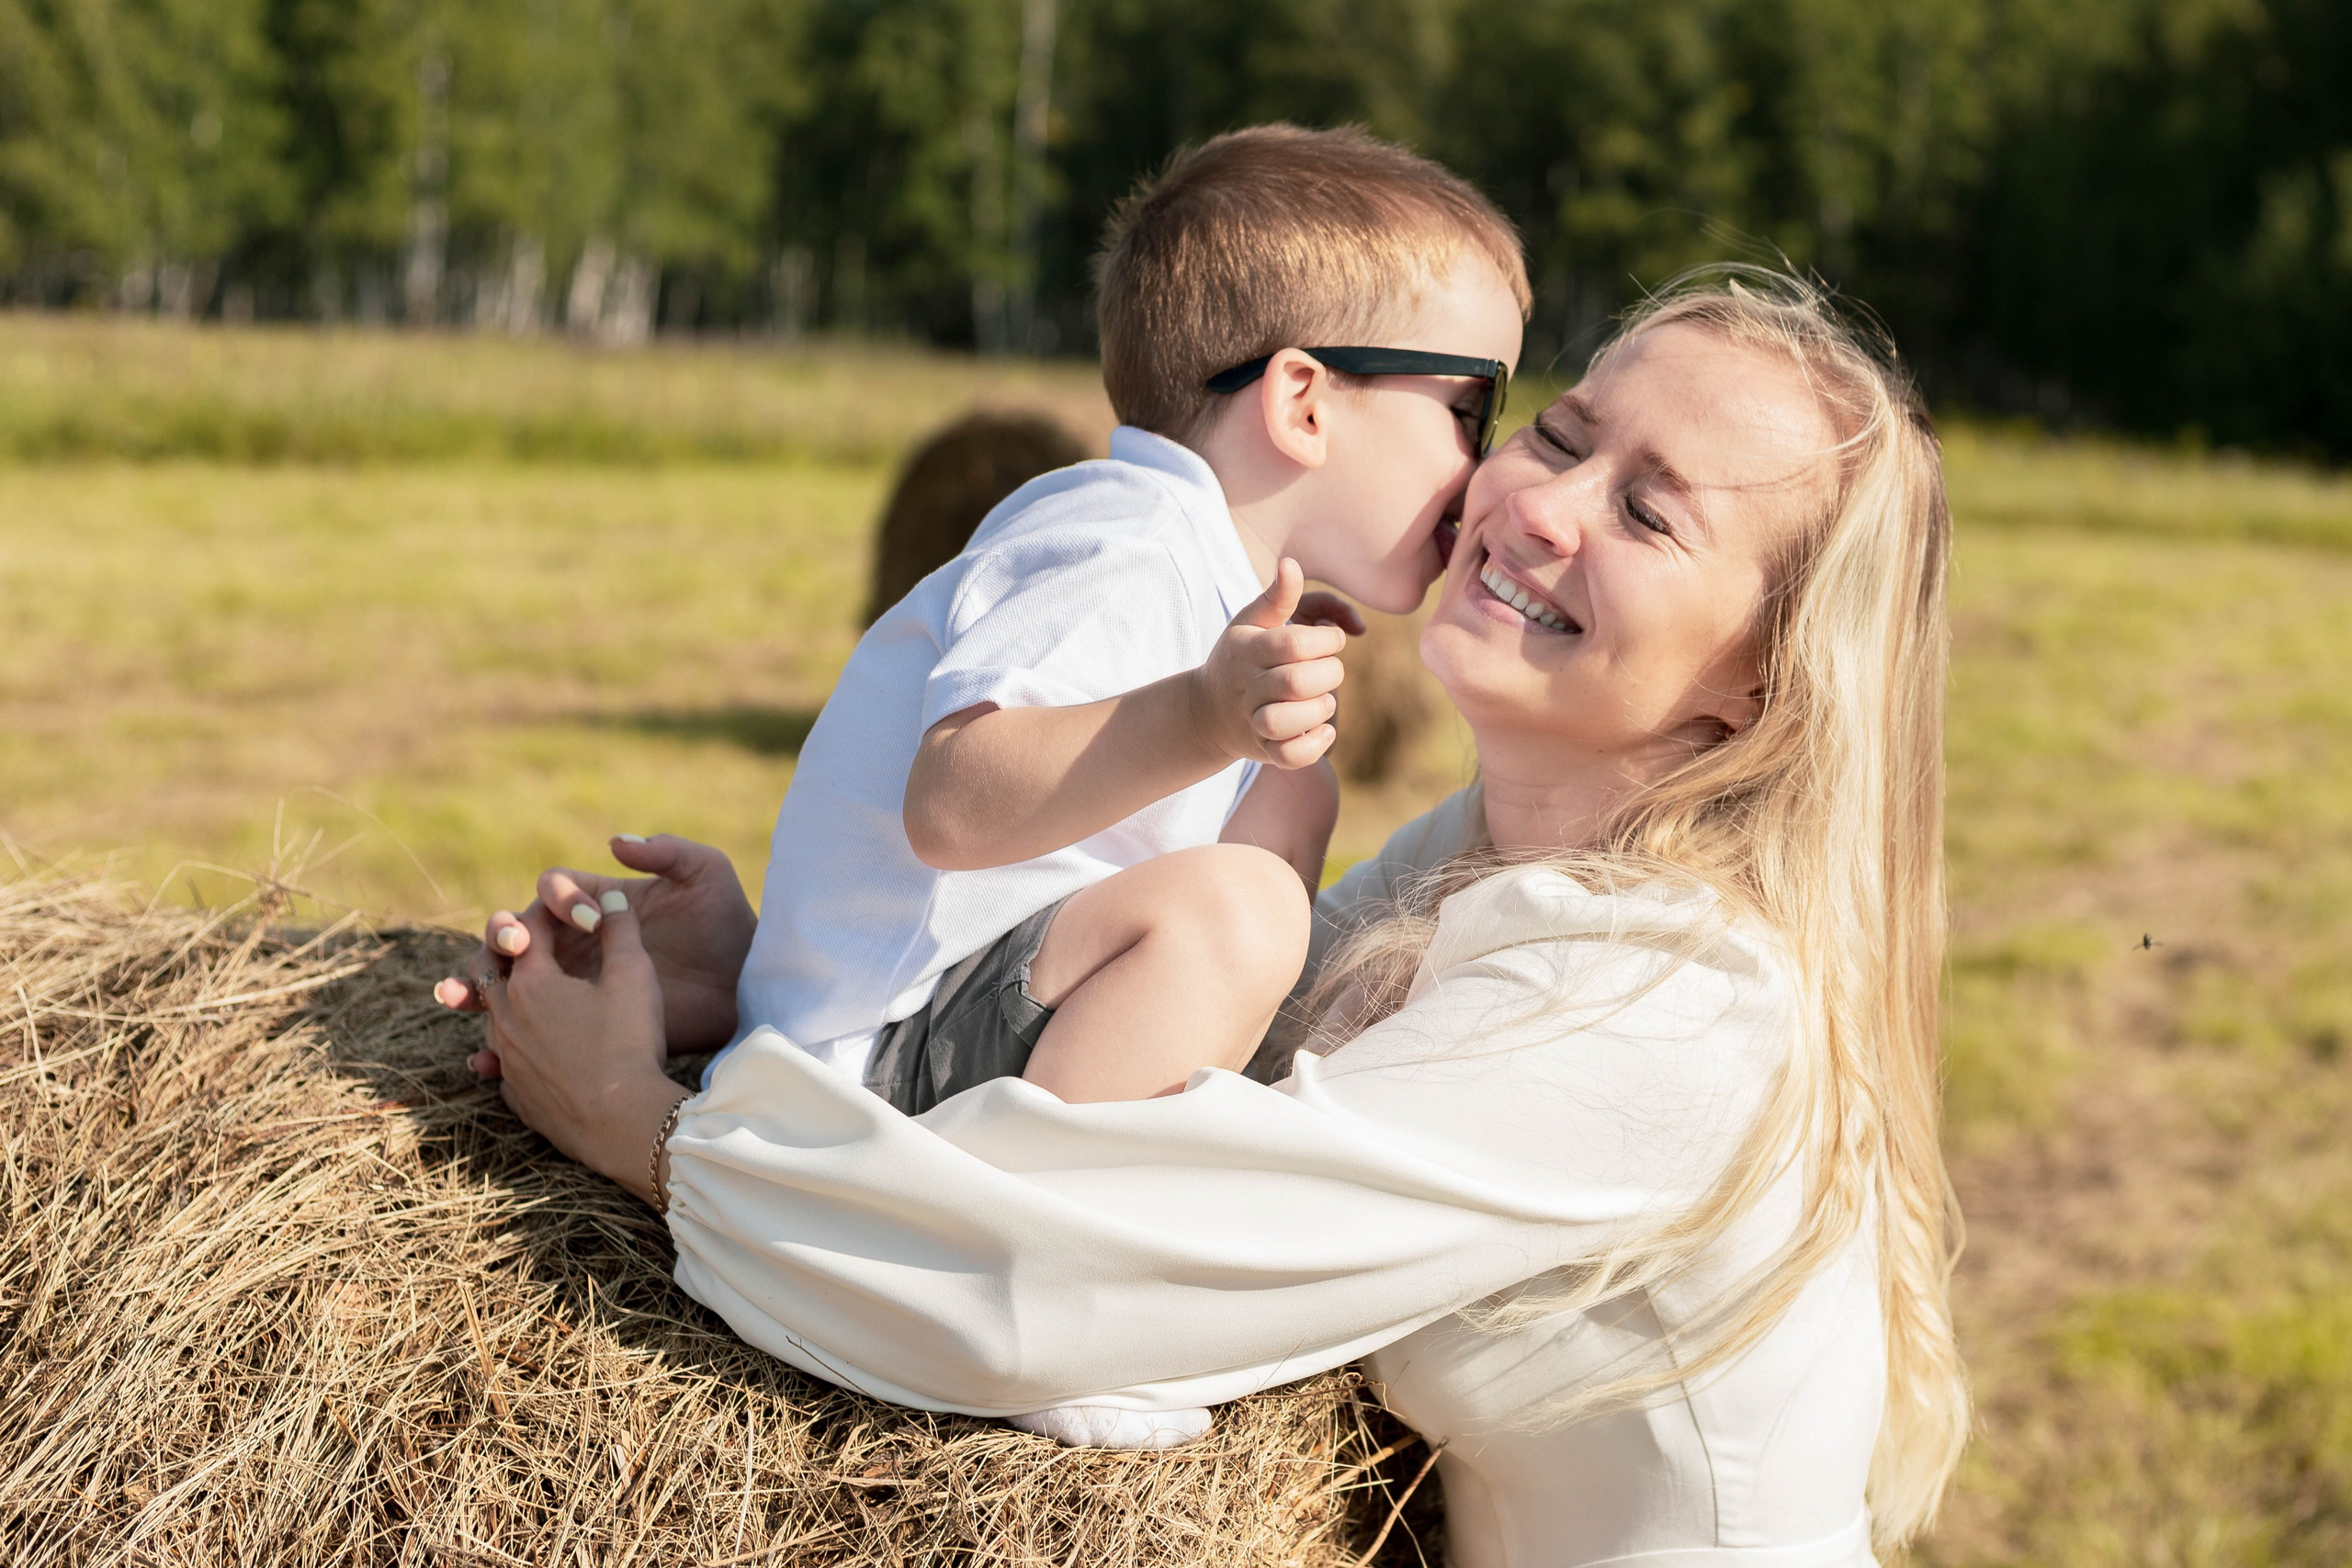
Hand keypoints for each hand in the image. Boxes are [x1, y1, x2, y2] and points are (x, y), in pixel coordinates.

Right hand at [435, 834, 754, 1055]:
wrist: (745, 988)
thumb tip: (615, 842)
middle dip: (497, 938)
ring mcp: (573, 989)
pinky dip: (497, 1052)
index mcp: (597, 905)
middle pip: (512, 936)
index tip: (586, 919)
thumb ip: (669, 851)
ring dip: (472, 990)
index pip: (550, 892)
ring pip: (504, 988)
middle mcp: (576, 944)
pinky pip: (524, 1039)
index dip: (555, 899)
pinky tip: (484, 1060)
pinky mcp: (579, 1029)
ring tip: (459, 997)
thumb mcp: (707, 877)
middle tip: (514, 949)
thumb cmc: (728, 926)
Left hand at [468, 892, 685, 1205]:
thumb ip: (621, 929)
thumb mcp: (633, 975)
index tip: (570, 909)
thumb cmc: (629, 1043)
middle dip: (504, 948)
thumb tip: (611, 897)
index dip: (549, 912)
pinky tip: (531, 1053)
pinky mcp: (516, 1094)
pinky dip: (511, 1049)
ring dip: (504, 999)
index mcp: (533, 981)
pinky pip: (501, 1063)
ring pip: (489, 1016)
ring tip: (527, 996)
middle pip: (486, 968)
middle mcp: (507, 1017)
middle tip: (527, 942)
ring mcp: (507, 1058)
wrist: (622, 1123)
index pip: (529, 929)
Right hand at [1190, 558, 1357, 769]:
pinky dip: (1312, 746)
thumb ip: (1278, 596)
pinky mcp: (1264, 751)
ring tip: (1324, 700)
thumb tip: (1291, 564)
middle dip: (1328, 674)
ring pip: (1287, 722)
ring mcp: (1253, 722)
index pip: (1292, 644)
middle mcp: (1246, 687)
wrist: (1208, 711)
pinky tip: (1324, 730)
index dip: (1324, 640)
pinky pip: (1289, 757)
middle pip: (1296, 683)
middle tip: (1330, 670)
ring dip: (1318, 710)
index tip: (1331, 640)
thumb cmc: (1241, 658)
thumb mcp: (1251, 622)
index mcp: (1247, 650)